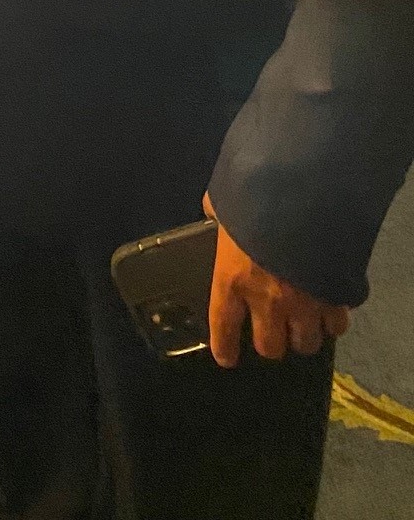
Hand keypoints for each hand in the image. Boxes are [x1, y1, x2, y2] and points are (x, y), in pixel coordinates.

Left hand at [203, 193, 351, 366]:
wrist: (307, 191)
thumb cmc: (256, 194)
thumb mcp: (226, 199)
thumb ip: (218, 211)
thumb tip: (212, 210)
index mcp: (232, 278)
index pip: (223, 326)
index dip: (224, 346)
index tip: (227, 358)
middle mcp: (267, 300)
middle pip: (270, 347)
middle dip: (271, 343)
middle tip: (273, 331)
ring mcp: (305, 303)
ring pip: (306, 344)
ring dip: (304, 337)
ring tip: (304, 325)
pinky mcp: (335, 297)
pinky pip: (338, 325)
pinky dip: (334, 320)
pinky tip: (330, 308)